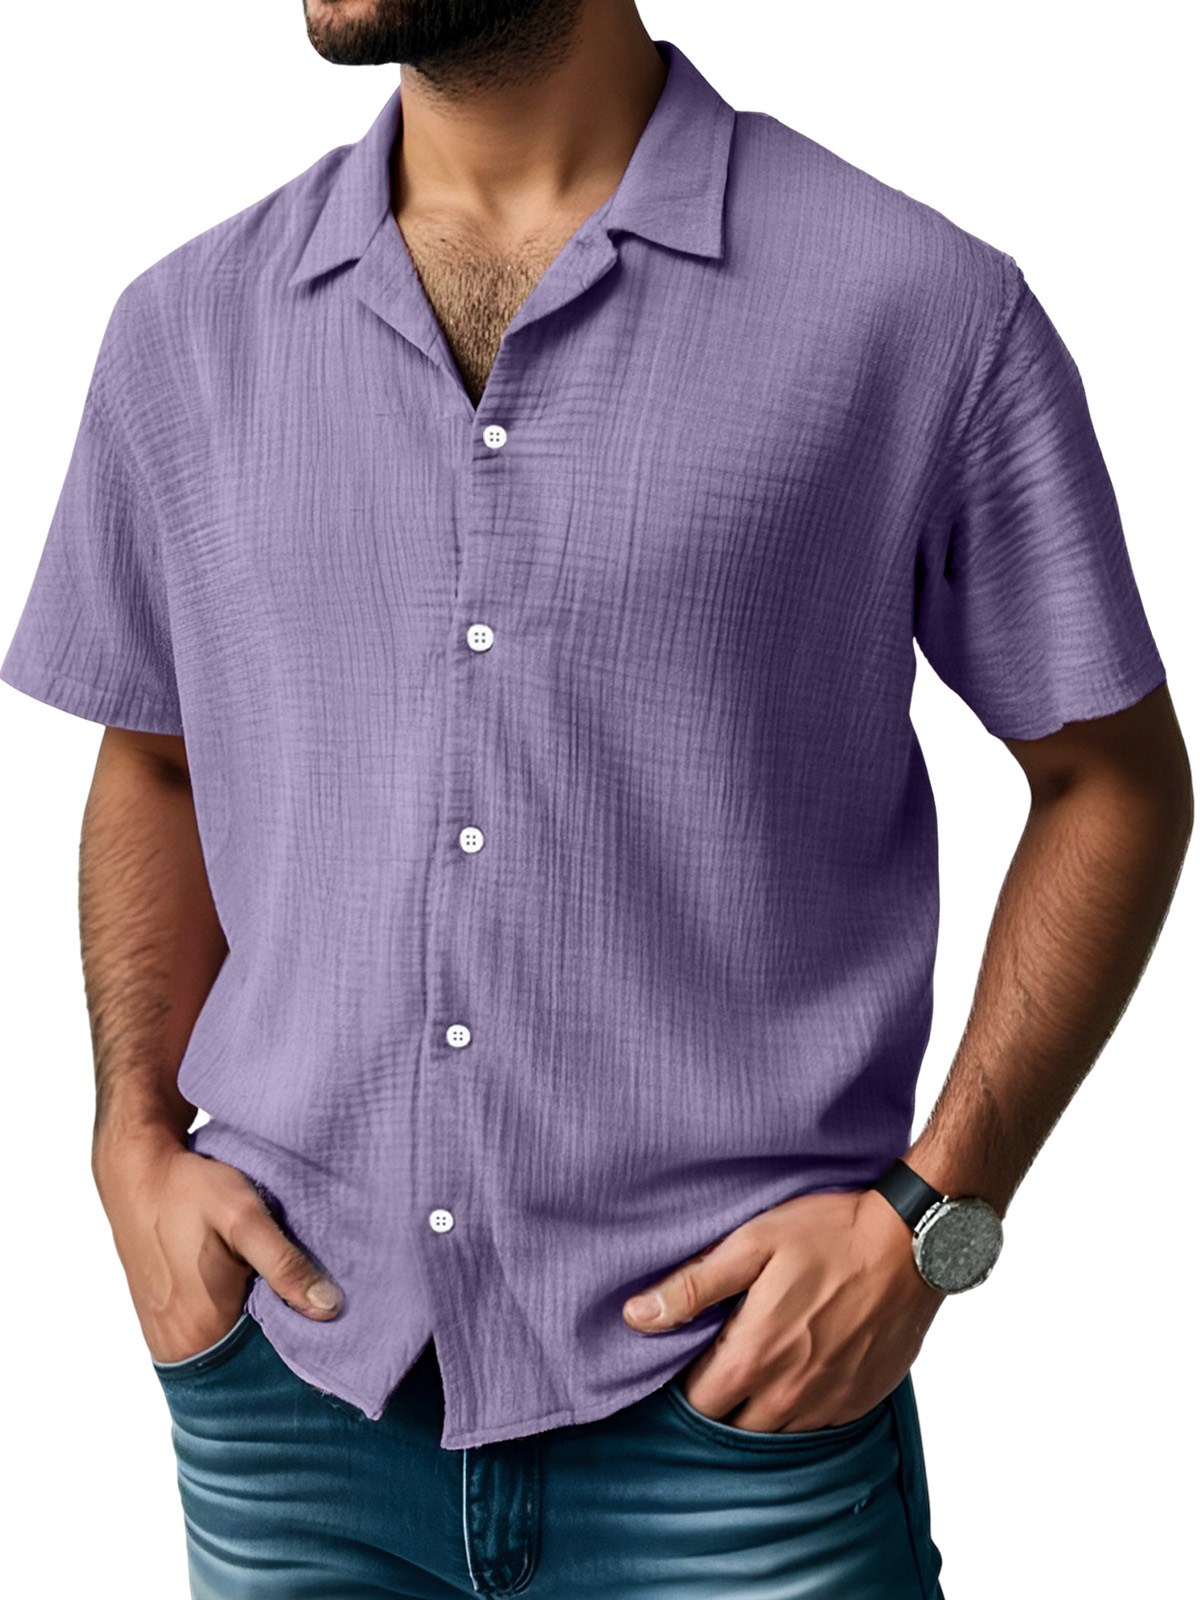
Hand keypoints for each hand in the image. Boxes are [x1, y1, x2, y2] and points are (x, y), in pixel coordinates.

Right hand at [93, 1132, 343, 1363]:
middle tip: (316, 1310)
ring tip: (287, 1299)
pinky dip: (234, 1320)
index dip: (298, 1351)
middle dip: (280, 1343)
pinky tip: (254, 1291)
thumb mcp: (245, 1218)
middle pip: (244, 1363)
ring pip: (227, 1348)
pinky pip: (208, 1334)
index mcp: (200, 1332)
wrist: (136, 1171)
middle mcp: (177, 1346)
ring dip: (257, 1330)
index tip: (328, 1331)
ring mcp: (164, 1333)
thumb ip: (284, 1264)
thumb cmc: (188, 1190)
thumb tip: (329, 1307)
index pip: (262, 1372)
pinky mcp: (161, 1316)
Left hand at [622, 1186, 945, 1432]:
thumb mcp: (752, 1244)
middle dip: (717, 1403)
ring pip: (772, 1433)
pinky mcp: (858, 1403)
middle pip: (730, 1428)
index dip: (681, 1385)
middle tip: (717, 1363)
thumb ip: (693, 1287)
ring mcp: (826, 1405)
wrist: (912, 1245)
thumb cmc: (830, 1234)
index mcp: (752, 1356)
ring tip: (757, 1367)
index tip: (682, 1360)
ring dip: (757, 1411)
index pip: (695, 1404)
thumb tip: (636, 1316)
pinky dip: (798, 1409)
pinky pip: (814, 1428)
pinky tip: (797, 1371)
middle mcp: (787, 1395)